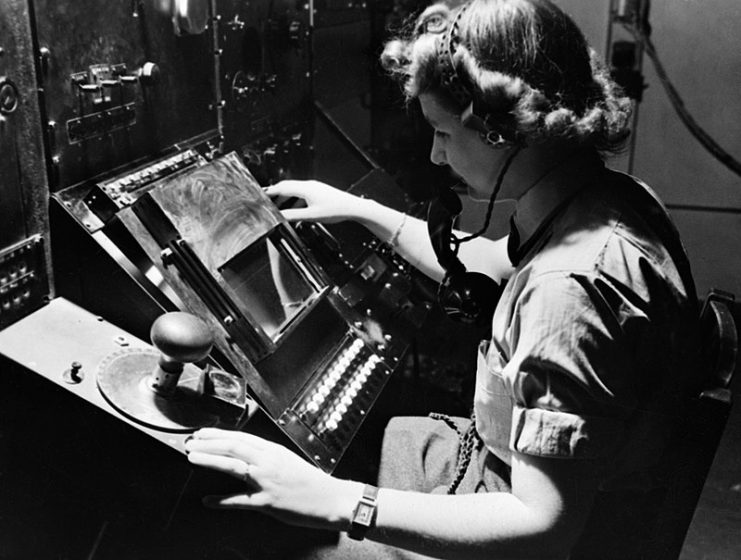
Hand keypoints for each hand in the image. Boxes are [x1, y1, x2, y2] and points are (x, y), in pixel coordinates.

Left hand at [185, 428, 363, 529]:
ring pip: (234, 465)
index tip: (203, 432)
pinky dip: (221, 500)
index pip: (241, 437)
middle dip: (209, 442)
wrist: (331, 498)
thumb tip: (248, 456)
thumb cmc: (312, 482)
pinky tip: (207, 500)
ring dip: (210, 460)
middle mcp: (268, 462)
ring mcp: (266, 481)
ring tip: (193, 457)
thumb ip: (268, 458)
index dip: (219, 434)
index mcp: (273, 450)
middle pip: (234, 446)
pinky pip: (240, 501)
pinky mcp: (267, 502)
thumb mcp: (288, 461)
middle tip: (191, 441)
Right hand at [264, 180, 366, 223]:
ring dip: (286, 199)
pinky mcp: (318, 192)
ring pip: (294, 191)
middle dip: (276, 195)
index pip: (282, 187)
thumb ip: (294, 216)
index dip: (270, 191)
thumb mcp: (311, 216)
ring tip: (280, 209)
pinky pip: (302, 194)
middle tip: (267, 202)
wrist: (352, 207)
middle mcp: (308, 185)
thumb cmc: (336, 209)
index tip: (261, 195)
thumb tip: (280, 217)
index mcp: (305, 189)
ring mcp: (314, 187)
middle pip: (287, 187)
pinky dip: (295, 201)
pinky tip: (295, 211)